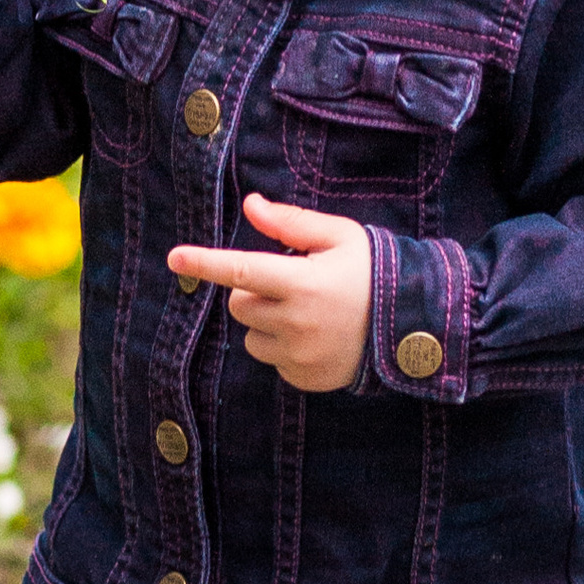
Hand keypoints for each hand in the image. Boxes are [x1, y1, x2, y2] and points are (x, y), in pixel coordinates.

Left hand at [168, 194, 370, 393]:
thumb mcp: (339, 237)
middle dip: (254, 291)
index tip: (175, 257)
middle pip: (240, 304)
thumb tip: (251, 205)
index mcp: (303, 282)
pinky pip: (272, 359)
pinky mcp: (303, 378)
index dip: (206, 263)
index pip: (242, 270)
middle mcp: (297, 322)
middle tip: (291, 283)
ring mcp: (300, 355)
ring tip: (307, 312)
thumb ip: (290, 223)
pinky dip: (284, 346)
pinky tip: (316, 336)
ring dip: (266, 322)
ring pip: (251, 336)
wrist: (408, 326)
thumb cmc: (371, 271)